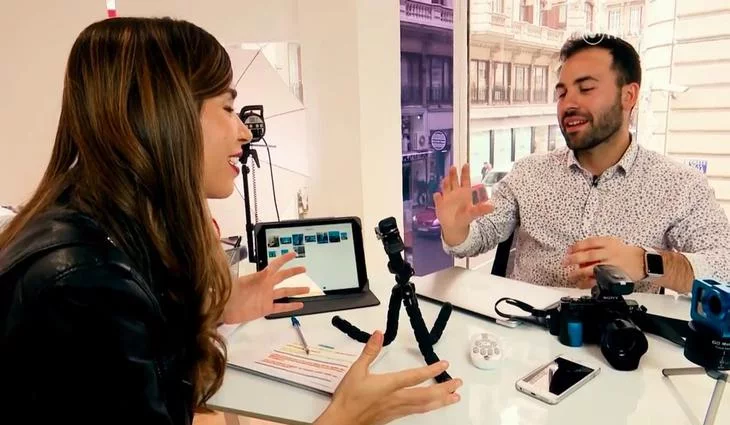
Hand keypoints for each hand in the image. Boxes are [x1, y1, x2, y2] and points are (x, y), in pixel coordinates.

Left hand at [222, 252, 308, 323]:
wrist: (223, 308)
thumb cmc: (228, 292)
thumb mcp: (237, 279)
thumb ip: (252, 275)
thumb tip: (261, 271)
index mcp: (260, 277)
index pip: (275, 265)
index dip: (285, 259)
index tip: (293, 254)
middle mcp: (265, 286)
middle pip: (283, 277)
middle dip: (293, 272)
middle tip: (303, 269)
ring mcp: (266, 297)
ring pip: (284, 292)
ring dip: (296, 290)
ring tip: (306, 289)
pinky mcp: (265, 308)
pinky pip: (281, 307)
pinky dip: (291, 306)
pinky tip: (299, 305)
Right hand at [315, 331, 461, 424]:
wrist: (342, 421)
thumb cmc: (348, 398)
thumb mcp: (356, 370)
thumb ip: (370, 351)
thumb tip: (378, 334)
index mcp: (388, 385)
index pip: (414, 377)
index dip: (431, 371)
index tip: (443, 365)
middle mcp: (396, 399)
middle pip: (426, 395)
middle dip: (444, 389)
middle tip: (458, 383)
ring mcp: (397, 410)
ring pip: (424, 406)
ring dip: (441, 401)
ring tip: (454, 396)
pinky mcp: (394, 416)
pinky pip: (417, 412)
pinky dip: (429, 407)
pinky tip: (433, 406)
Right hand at [433, 164, 493, 245]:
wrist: (455, 227)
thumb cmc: (465, 218)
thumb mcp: (473, 213)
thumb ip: (481, 209)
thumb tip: (492, 207)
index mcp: (464, 193)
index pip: (465, 180)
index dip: (465, 172)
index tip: (466, 164)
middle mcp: (455, 193)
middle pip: (454, 180)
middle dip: (453, 174)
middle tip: (453, 167)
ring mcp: (447, 197)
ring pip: (446, 186)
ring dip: (445, 182)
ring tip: (446, 179)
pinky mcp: (440, 204)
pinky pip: (438, 198)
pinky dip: (438, 196)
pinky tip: (437, 195)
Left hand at [563, 237, 644, 288]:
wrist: (642, 261)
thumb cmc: (624, 252)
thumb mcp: (611, 242)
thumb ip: (596, 245)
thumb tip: (576, 251)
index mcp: (608, 242)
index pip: (590, 242)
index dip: (577, 246)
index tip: (568, 251)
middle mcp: (609, 253)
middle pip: (589, 255)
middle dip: (575, 259)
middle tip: (565, 262)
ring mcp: (611, 265)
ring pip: (593, 268)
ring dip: (579, 272)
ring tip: (570, 275)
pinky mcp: (613, 276)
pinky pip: (598, 280)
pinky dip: (588, 283)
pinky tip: (581, 284)